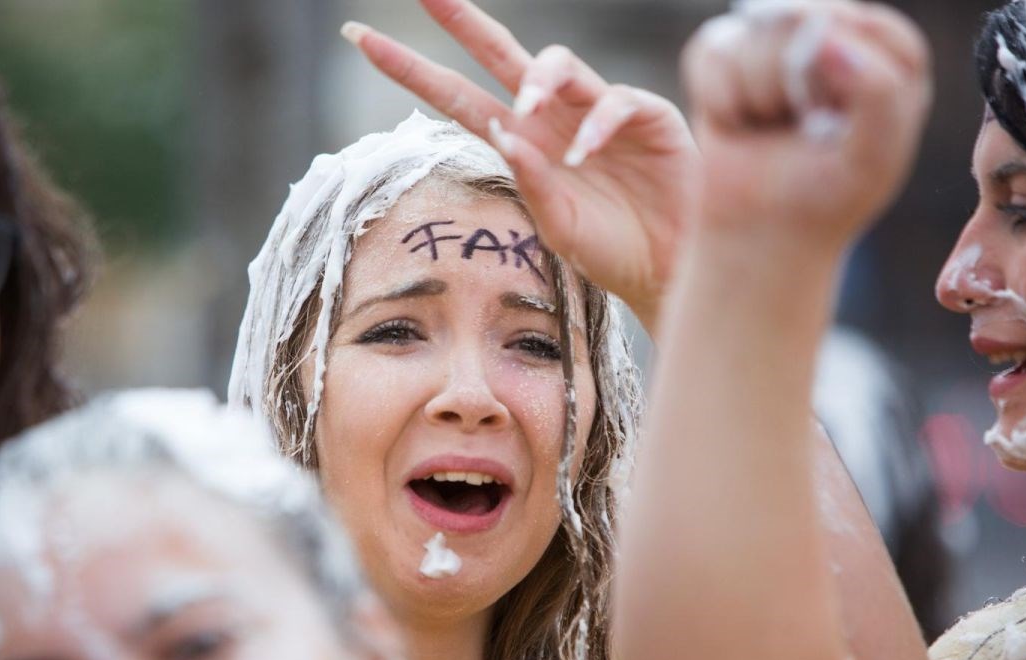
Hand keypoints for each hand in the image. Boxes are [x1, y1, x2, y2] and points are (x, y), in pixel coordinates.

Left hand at [341, 0, 701, 333]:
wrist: (666, 269)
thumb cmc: (607, 249)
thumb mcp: (556, 227)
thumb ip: (527, 182)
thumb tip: (499, 128)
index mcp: (520, 141)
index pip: (456, 96)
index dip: (409, 69)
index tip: (359, 37)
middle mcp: (552, 117)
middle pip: (500, 53)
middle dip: (461, 20)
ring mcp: (596, 111)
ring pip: (558, 63)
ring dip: (536, 79)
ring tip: (526, 108)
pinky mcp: (644, 116)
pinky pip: (614, 101)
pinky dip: (595, 124)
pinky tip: (584, 155)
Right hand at [683, 0, 930, 260]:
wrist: (759, 236)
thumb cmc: (824, 198)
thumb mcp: (873, 156)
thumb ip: (878, 90)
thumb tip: (829, 36)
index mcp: (886, 60)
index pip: (870, 28)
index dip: (845, 70)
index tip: (833, 119)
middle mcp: (834, 41)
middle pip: (809, 17)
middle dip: (796, 83)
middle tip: (801, 129)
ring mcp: (776, 46)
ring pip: (758, 33)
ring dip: (757, 95)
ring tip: (767, 128)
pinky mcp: (726, 59)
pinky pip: (713, 50)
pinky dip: (720, 96)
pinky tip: (737, 123)